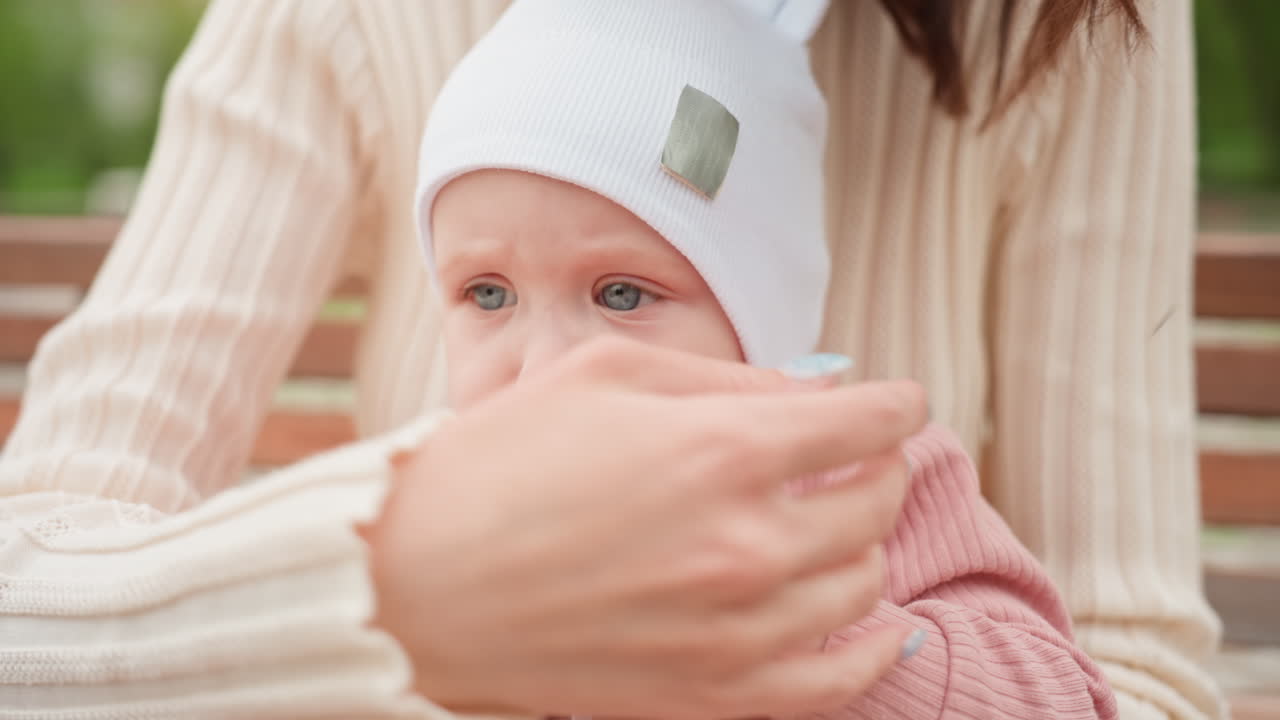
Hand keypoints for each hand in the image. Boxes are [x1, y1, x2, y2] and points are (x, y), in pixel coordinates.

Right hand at [362, 337, 925, 718]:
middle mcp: (747, 544)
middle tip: (856, 454)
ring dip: (862, 544)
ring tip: (831, 524)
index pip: (870, 421)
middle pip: (877, 500)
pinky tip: (878, 629)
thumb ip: (724, 378)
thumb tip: (815, 391)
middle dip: (880, 466)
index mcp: (723, 450)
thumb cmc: (497, 462)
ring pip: (864, 585)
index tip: (898, 402)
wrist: (412, 581)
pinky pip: (837, 683)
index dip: (897, 403)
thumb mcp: (605, 376)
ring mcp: (734, 630)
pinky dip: (872, 653)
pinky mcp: (712, 696)